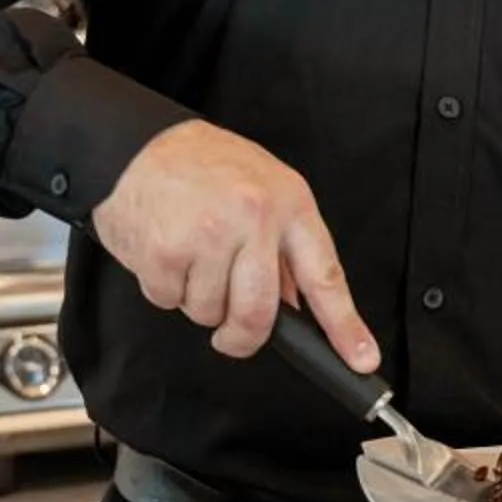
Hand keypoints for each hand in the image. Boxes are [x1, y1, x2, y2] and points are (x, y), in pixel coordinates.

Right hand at [93, 122, 377, 367]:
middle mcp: (254, 218)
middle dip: (243, 336)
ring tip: (191, 258)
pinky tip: (167, 253)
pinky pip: (169, 301)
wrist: (139, 141)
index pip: (325, 277)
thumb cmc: (206, 167)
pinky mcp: (166, 250)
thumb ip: (285, 250)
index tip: (362, 360)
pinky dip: (165, 288)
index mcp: (289, 205)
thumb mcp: (266, 191)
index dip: (345, 327)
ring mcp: (209, 234)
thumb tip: (299, 308)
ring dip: (197, 301)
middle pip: (259, 314)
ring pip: (209, 313)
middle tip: (232, 334)